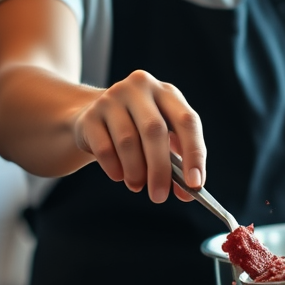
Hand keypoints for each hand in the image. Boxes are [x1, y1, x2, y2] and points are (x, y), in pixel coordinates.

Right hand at [72, 70, 206, 203]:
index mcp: (167, 92)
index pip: (187, 121)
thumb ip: (177, 159)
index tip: (195, 183)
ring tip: (137, 185)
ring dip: (135, 171)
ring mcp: (112, 98)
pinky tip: (119, 175)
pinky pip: (104, 149)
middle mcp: (140, 88)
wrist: (96, 116)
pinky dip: (115, 168)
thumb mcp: (163, 135)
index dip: (193, 153)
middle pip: (154, 130)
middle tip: (160, 196)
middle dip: (160, 169)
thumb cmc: (138, 129)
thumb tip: (187, 190)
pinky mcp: (90, 115)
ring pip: (127, 141)